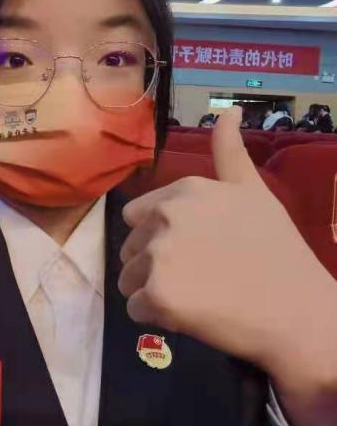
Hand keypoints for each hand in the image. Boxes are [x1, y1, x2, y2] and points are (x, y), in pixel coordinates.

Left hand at [119, 106, 336, 425]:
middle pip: (129, 249)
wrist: (298, 311)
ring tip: (196, 295)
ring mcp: (159, 254)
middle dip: (153, 264)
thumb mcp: (253, 191)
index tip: (191, 250)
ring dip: (152, 291)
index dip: (156, 237)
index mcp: (182, 190)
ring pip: (128, 279)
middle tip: (198, 276)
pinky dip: (156, 316)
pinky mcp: (156, 294)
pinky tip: (190, 315)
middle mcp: (164, 216)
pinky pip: (135, 308)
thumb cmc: (277, 251)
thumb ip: (230, 151)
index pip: (134, 217)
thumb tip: (229, 109)